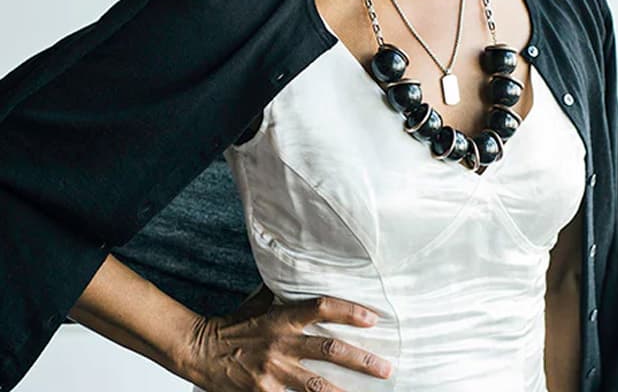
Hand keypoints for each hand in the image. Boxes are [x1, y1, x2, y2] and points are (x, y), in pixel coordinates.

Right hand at [184, 285, 392, 390]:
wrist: (200, 351)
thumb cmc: (235, 324)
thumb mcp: (260, 302)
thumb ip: (284, 291)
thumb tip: (302, 268)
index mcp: (282, 317)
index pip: (321, 307)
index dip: (348, 311)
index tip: (373, 317)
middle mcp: (281, 344)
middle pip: (328, 349)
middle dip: (361, 360)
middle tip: (386, 368)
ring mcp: (273, 373)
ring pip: (316, 385)